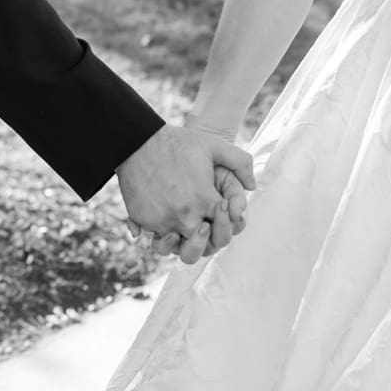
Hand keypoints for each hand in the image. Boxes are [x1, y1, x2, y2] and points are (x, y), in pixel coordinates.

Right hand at [115, 123, 254, 255]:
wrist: (138, 141)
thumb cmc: (179, 143)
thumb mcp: (215, 145)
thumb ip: (241, 163)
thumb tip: (252, 186)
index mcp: (206, 200)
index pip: (225, 229)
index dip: (225, 223)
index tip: (218, 208)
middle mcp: (185, 216)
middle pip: (203, 247)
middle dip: (206, 239)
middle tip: (203, 226)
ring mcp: (162, 220)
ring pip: (177, 249)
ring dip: (183, 243)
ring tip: (183, 229)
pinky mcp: (143, 220)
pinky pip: (155, 239)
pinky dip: (161, 235)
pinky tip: (165, 219)